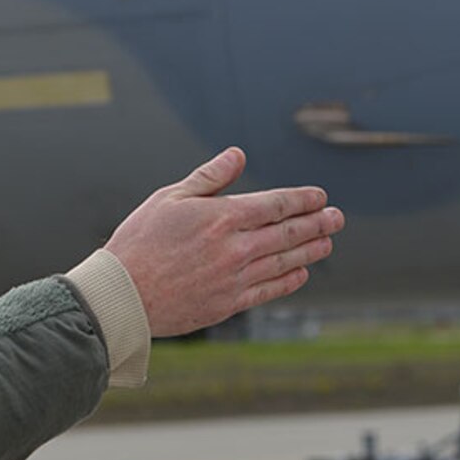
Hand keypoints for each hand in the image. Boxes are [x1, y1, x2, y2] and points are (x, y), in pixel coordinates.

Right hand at [103, 147, 344, 337]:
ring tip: (327, 242)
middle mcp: (235, 247)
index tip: (319, 197)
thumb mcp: (168, 198)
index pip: (275, 204)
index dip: (302, 199)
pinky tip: (301, 273)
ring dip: (311, 250)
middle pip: (289, 233)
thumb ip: (208, 177)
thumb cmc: (138, 241)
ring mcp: (235, 278)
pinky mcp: (229, 303)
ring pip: (285, 261)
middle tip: (336, 218)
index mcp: (221, 217)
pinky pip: (270, 290)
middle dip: (317, 223)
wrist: (122, 293)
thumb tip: (237, 155)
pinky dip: (290, 280)